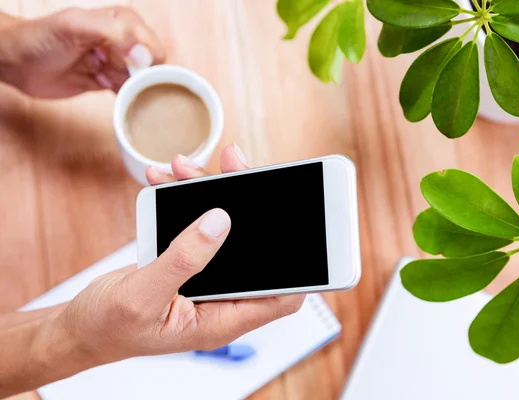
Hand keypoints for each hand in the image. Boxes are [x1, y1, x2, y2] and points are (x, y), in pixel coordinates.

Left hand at [0, 7, 164, 97]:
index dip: (143, 62)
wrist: (16, 62)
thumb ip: (115, 34)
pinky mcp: (107, 81)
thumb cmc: (40, 38)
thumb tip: (145, 56)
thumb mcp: (77, 27)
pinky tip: (101, 85)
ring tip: (99, 76)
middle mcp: (123, 41)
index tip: (121, 65)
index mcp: (123, 21)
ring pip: (140, 82)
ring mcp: (116, 63)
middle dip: (134, 77)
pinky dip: (121, 96)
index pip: (153, 47)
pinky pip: (128, 93)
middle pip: (151, 68)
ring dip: (124, 87)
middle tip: (107, 71)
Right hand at [57, 144, 304, 365]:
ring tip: (186, 165)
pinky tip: (165, 177)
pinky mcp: (188, 260)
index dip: (300, 268)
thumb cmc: (108, 326)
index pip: (280, 297)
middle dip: (248, 203)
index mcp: (221, 320)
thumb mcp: (141, 296)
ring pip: (225, 229)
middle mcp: (220, 298)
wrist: (80, 325)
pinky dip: (182, 198)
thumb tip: (220, 222)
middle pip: (256, 250)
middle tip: (235, 165)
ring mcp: (205, 277)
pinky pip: (195, 224)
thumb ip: (182, 260)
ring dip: (209, 193)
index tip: (301, 228)